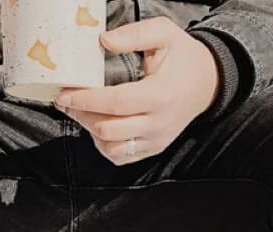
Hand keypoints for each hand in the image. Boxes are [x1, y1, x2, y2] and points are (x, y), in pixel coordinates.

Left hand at [54, 17, 219, 164]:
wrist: (207, 84)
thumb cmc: (183, 58)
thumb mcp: (164, 34)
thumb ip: (134, 34)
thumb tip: (103, 41)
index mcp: (160, 96)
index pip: (116, 103)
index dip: (87, 100)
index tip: (65, 94)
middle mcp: (158, 124)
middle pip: (108, 129)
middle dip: (82, 115)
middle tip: (66, 101)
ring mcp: (155, 140)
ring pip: (111, 148)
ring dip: (90, 131)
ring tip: (81, 112)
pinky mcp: (152, 149)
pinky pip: (120, 157)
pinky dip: (103, 144)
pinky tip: (98, 126)